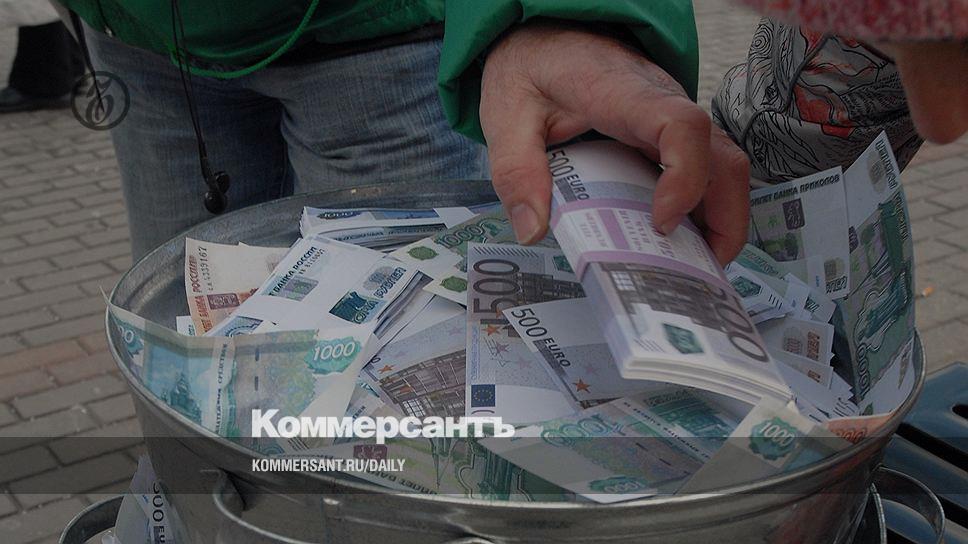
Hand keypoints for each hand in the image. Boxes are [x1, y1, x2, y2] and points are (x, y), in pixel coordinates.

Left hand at [480, 21, 750, 263]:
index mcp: (622, 94)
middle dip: (724, 218)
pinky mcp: (671, 132)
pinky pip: (706, 167)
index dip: (685, 177)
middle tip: (697, 271)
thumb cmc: (533, 67)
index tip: (661, 222)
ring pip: (725, 164)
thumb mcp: (505, 113)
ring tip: (693, 266)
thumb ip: (515, 170)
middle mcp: (663, 102)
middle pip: (723, 156)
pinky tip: (680, 241)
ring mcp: (673, 117)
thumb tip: (533, 229)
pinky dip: (703, 206)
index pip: (681, 125)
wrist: (547, 30)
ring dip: (720, 217)